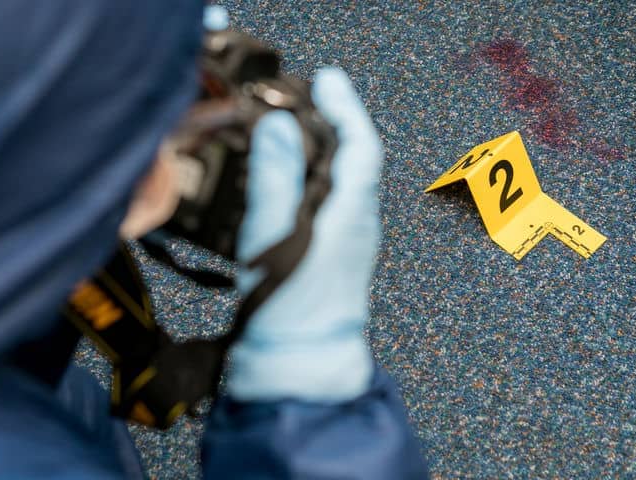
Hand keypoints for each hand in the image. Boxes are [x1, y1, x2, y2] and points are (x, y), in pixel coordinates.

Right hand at [228, 67, 382, 401]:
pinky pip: (325, 203)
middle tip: (299, 97)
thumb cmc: (291, 310)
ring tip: (287, 131)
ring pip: (339, 181)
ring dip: (318, 150)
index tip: (327, 79)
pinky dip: (308, 179)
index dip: (346, 106)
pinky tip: (283, 185)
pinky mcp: (328, 258)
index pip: (360, 145)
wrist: (300, 367)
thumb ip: (275, 179)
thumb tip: (278, 126)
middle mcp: (356, 224)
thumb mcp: (276, 237)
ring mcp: (345, 243)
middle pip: (352, 159)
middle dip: (329, 121)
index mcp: (351, 213)